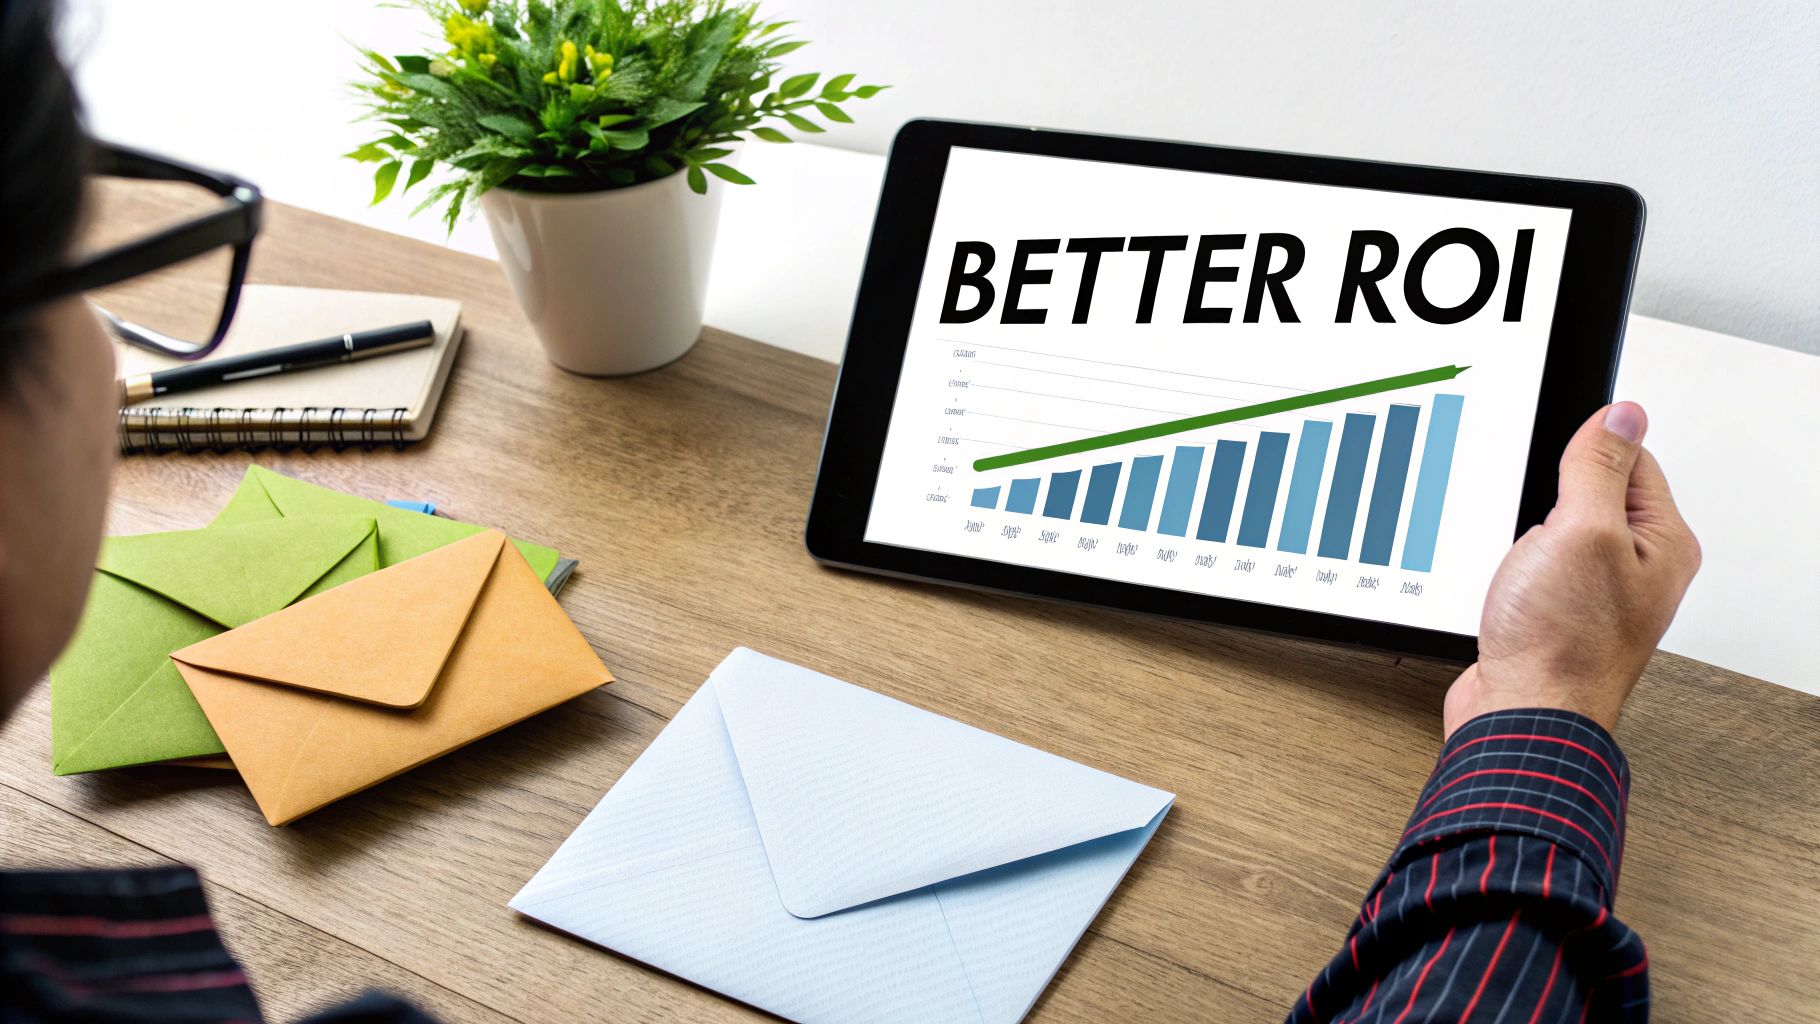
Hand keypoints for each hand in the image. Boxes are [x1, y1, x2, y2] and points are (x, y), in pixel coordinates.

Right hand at [1444, 402, 1700, 737]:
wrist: (1519, 715)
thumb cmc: (1560, 644)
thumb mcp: (1582, 532)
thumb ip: (1599, 467)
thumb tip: (1622, 414)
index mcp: (1662, 543)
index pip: (1630, 458)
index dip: (1583, 452)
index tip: (1555, 466)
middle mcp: (1635, 567)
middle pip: (1589, 490)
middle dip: (1547, 495)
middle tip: (1535, 523)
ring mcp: (1594, 590)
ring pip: (1553, 527)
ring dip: (1523, 533)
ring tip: (1519, 562)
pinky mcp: (1556, 610)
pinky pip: (1531, 562)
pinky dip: (1510, 562)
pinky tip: (1504, 581)